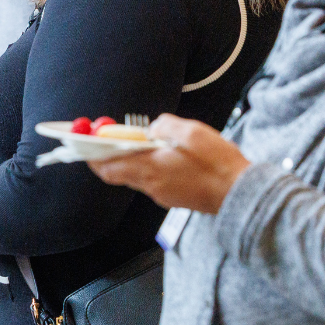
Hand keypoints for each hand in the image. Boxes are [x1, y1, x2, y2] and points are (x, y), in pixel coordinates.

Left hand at [87, 114, 249, 213]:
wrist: (242, 194)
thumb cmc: (218, 164)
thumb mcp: (191, 133)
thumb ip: (164, 127)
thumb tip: (152, 129)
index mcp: (150, 170)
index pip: (107, 167)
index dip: (92, 154)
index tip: (82, 141)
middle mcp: (151, 186)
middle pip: (117, 171)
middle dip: (109, 154)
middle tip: (108, 137)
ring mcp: (162, 194)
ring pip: (135, 175)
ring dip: (131, 159)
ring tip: (140, 140)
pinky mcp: (173, 197)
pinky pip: (152, 180)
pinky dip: (148, 166)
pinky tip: (162, 153)